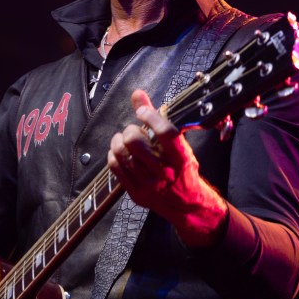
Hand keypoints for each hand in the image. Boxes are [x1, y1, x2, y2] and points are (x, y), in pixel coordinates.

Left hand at [108, 89, 227, 247]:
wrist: (185, 203)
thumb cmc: (182, 169)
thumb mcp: (178, 144)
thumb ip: (157, 118)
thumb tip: (137, 94)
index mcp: (181, 157)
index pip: (165, 132)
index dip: (150, 116)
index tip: (142, 111)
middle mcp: (165, 172)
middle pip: (135, 142)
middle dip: (131, 131)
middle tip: (136, 132)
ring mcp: (148, 184)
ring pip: (120, 153)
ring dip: (119, 141)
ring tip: (125, 140)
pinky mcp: (135, 192)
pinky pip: (115, 166)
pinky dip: (114, 154)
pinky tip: (120, 152)